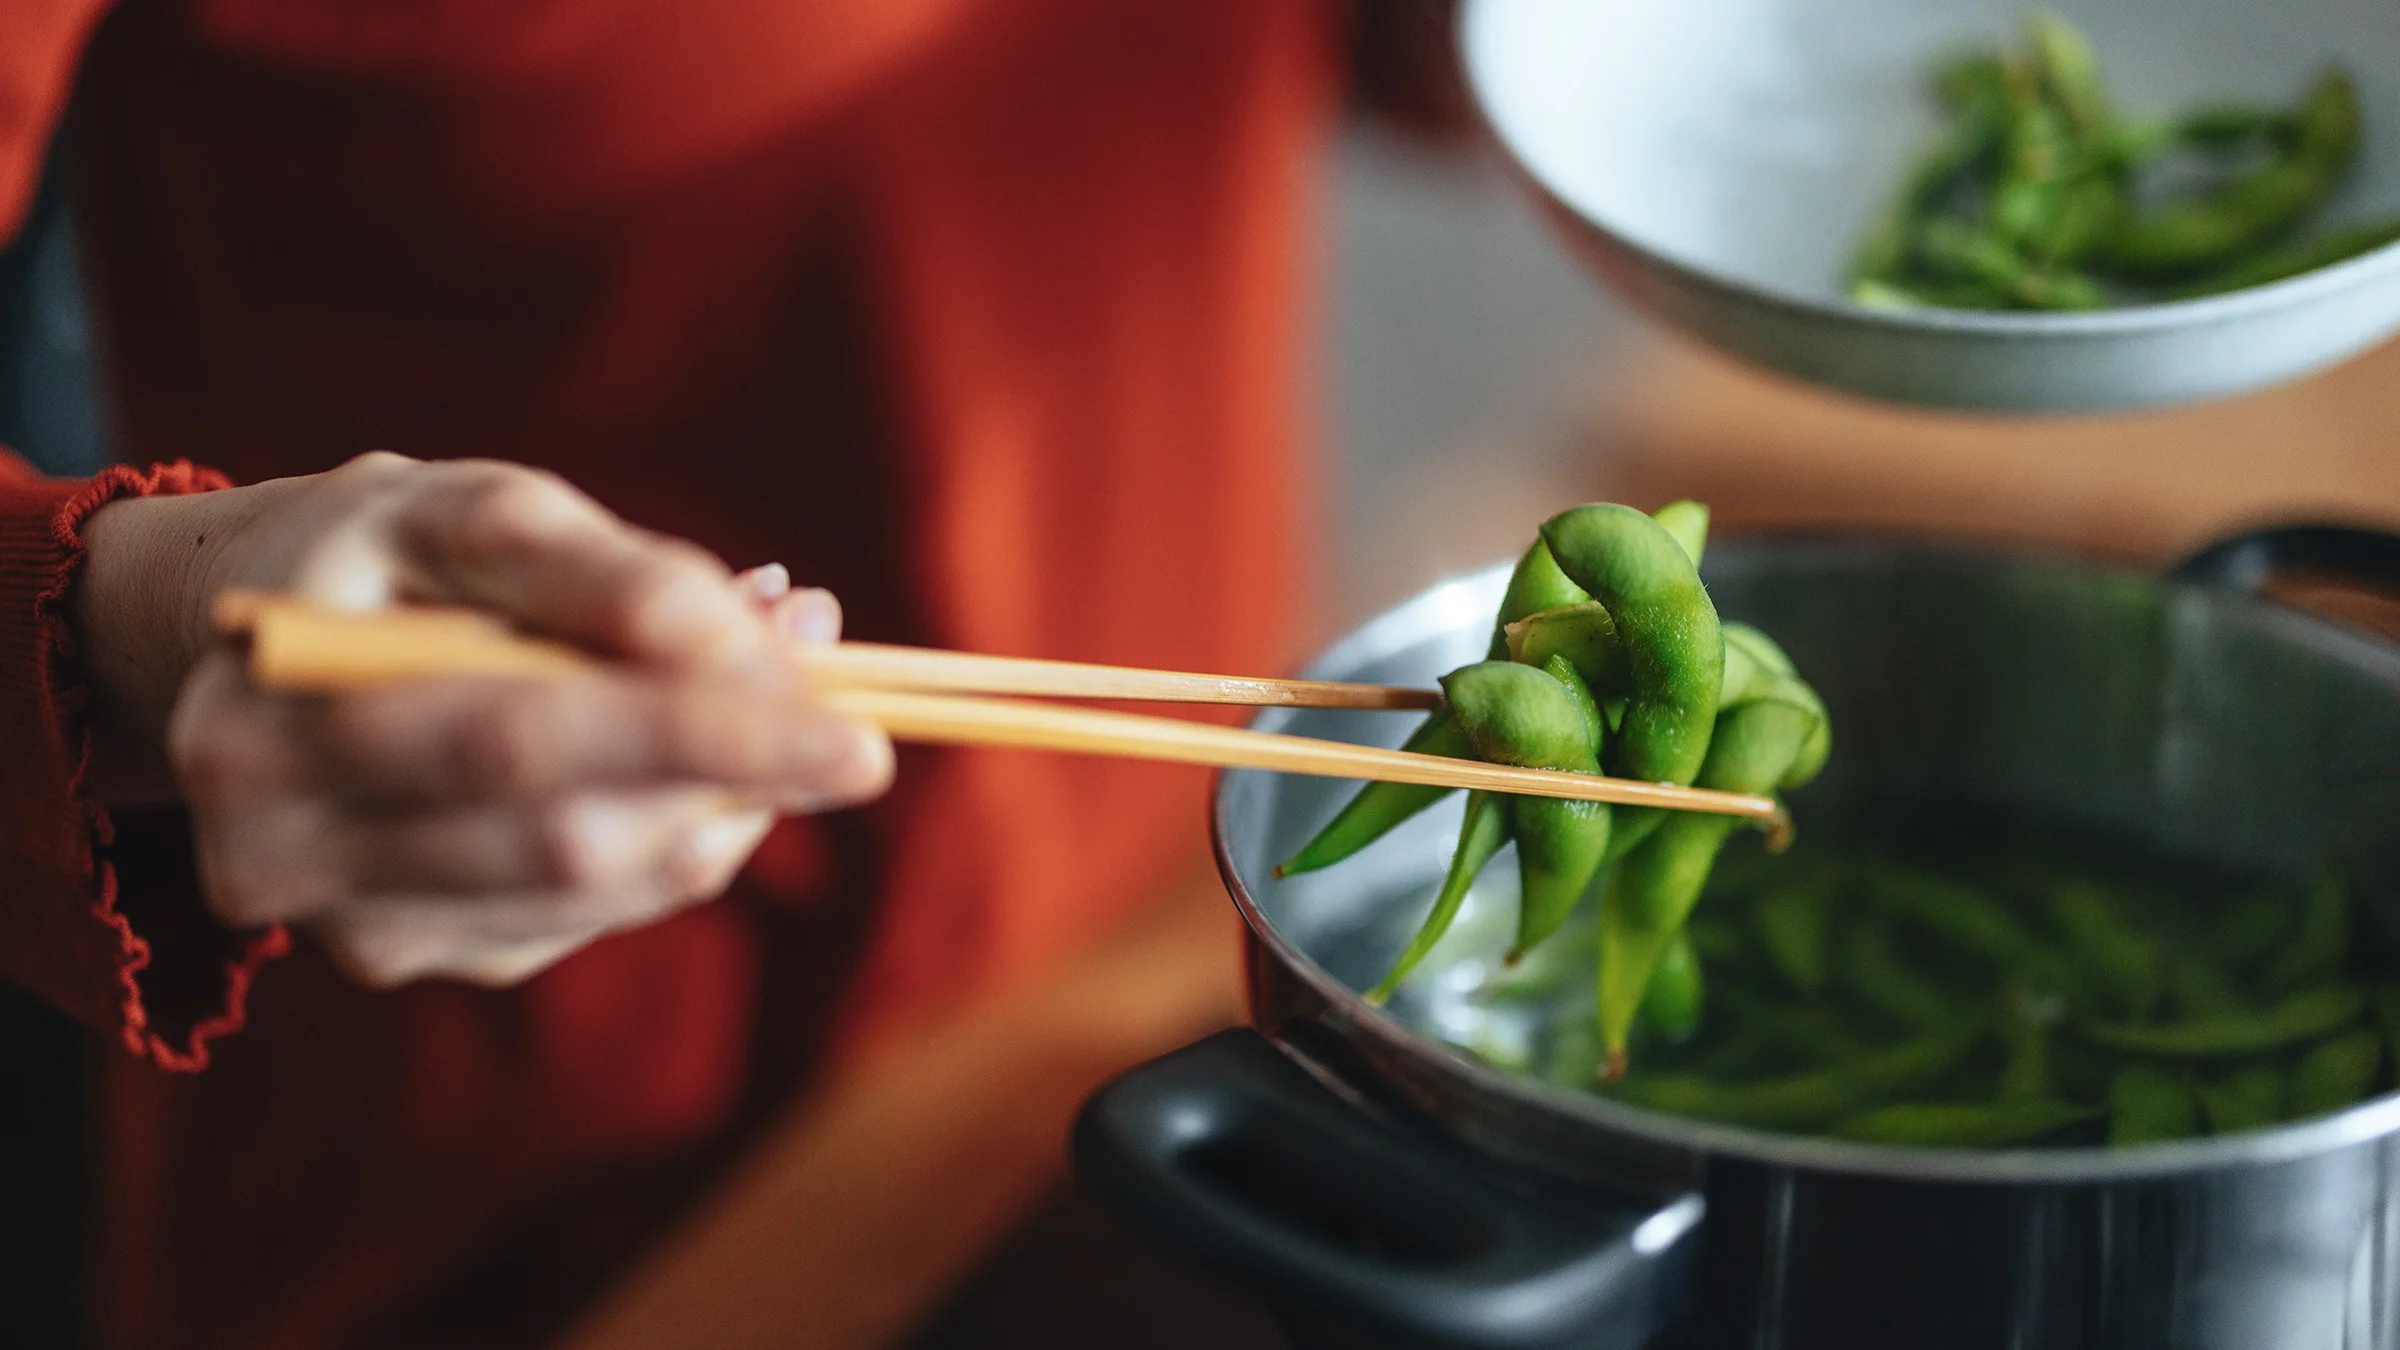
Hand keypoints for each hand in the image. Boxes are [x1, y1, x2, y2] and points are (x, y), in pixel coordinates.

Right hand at [74, 452, 892, 986]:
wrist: (266, 644)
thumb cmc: (400, 558)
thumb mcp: (485, 516)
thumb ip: (616, 569)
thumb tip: (778, 631)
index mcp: (283, 668)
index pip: (515, 714)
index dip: (686, 710)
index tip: (830, 695)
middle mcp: (270, 809)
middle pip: (551, 819)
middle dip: (729, 775)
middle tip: (866, 751)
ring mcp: (326, 902)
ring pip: (578, 880)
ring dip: (715, 812)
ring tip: (789, 730)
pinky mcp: (387, 949)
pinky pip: (572, 916)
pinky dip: (665, 847)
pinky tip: (692, 786)